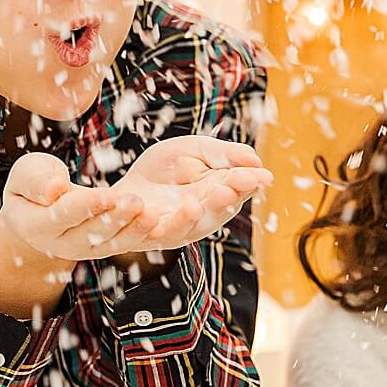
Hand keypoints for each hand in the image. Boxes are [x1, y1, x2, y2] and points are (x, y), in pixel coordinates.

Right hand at [0, 151, 160, 318]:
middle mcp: (63, 244)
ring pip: (114, 243)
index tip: (107, 194)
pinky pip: (129, 244)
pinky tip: (163, 226)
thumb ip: (36, 181)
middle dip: (116, 218)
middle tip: (137, 202)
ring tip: (153, 215)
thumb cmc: (35, 183)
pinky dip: (146, 236)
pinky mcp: (109, 246)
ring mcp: (88, 249)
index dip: (86, 206)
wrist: (42, 208)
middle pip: (92, 234)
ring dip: (135, 230)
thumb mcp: (27, 175)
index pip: (63, 216)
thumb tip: (54, 188)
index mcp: (36, 226)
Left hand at [108, 136, 271, 252]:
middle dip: (224, 201)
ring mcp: (176, 230)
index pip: (238, 189)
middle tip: (231, 189)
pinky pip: (152, 234)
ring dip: (189, 218)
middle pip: (217, 212)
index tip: (261, 176)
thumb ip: (222, 154)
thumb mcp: (195, 149)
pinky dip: (154, 225)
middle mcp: (202, 217)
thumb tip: (255, 159)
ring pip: (186, 229)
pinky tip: (152, 213)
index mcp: (217, 193)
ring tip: (194, 205)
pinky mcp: (148, 237)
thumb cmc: (164, 169)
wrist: (125, 190)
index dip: (248, 184)